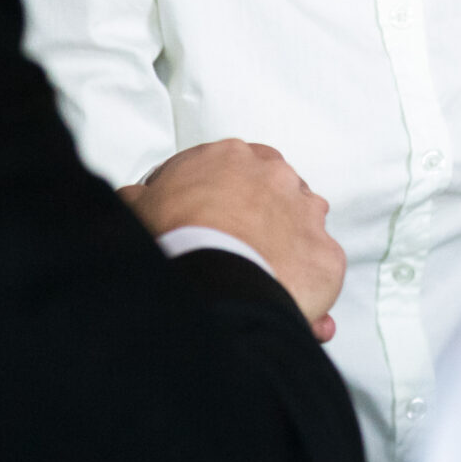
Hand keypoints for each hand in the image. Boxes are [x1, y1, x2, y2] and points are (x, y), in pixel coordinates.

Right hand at [121, 140, 342, 340]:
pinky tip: (284, 304)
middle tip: (239, 247)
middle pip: (274, 192)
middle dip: (261, 217)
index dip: (222, 194)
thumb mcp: (138, 206)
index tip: (212, 217)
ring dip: (289, 247)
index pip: (233, 166)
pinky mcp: (326, 254)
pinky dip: (307, 286)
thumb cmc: (173, 236)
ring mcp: (307, 214)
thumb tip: (134, 197)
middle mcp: (277, 177)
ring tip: (264, 280)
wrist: (209, 274)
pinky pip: (320, 271)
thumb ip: (142, 196)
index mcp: (230, 157)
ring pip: (304, 227)